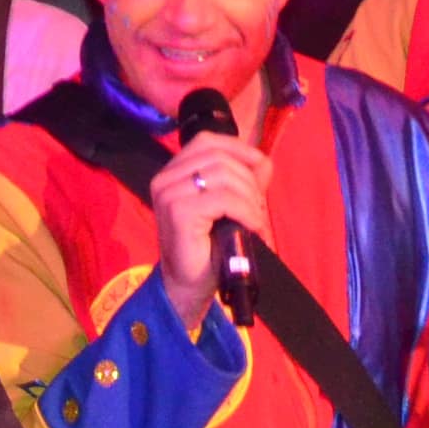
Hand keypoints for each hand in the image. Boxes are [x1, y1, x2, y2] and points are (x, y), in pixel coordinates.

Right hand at [148, 128, 274, 329]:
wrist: (189, 286)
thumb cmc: (208, 247)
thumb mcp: (228, 205)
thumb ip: (243, 179)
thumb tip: (263, 161)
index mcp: (173, 171)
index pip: (208, 141)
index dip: (240, 151)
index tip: (260, 175)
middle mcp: (165, 178)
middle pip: (220, 157)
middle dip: (250, 182)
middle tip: (258, 211)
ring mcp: (168, 194)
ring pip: (224, 176)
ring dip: (250, 199)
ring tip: (256, 222)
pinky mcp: (178, 212)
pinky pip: (224, 199)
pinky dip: (246, 212)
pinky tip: (252, 228)